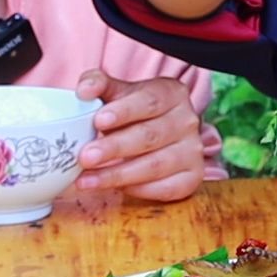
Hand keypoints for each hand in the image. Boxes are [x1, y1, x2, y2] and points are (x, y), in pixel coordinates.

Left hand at [72, 71, 206, 200]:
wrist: (157, 134)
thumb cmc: (134, 113)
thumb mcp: (119, 93)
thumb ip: (100, 86)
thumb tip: (84, 90)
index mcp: (172, 94)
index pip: (149, 101)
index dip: (124, 112)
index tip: (98, 121)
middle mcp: (187, 122)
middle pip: (150, 136)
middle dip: (114, 148)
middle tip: (85, 157)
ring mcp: (192, 151)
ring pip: (155, 165)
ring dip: (117, 175)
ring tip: (87, 180)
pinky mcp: (192, 178)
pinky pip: (165, 188)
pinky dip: (137, 190)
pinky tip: (114, 189)